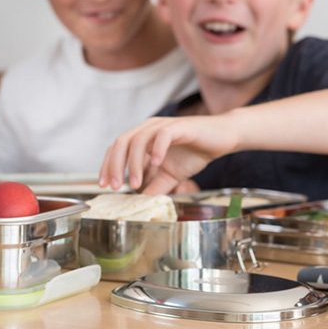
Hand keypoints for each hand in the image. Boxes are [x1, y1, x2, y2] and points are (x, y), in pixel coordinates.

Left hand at [99, 115, 239, 194]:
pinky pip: (164, 135)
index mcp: (144, 137)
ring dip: (134, 163)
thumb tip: (140, 202)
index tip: (105, 185)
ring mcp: (164, 126)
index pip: (117, 148)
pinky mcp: (180, 127)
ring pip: (139, 140)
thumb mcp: (171, 175)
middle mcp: (150, 128)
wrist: (222, 138)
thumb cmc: (196, 151)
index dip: (108, 165)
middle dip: (114, 165)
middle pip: (122, 142)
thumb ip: (155, 187)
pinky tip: (156, 164)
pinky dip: (157, 150)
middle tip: (115, 186)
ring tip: (135, 183)